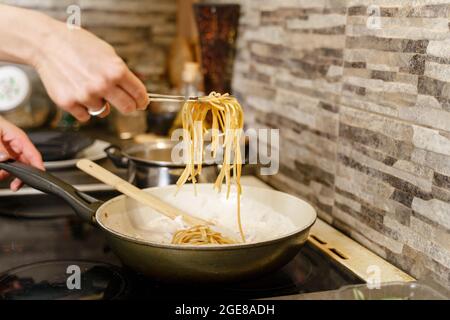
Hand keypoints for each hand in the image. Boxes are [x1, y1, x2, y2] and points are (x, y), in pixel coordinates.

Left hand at [0, 117, 43, 190]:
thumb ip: (0, 147)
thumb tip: (4, 159)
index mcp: (19, 138)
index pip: (34, 154)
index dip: (38, 166)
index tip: (39, 177)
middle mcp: (17, 146)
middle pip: (26, 164)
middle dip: (21, 176)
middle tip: (15, 186)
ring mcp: (10, 151)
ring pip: (15, 168)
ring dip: (8, 174)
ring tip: (1, 175)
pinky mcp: (3, 155)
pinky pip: (6, 167)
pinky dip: (3, 172)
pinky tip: (0, 173)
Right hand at [32, 19, 148, 121]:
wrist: (47, 44)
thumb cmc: (78, 46)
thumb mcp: (108, 53)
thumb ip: (121, 73)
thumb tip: (135, 92)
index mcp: (116, 70)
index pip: (139, 94)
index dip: (143, 101)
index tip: (142, 103)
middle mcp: (103, 84)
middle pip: (128, 108)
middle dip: (128, 106)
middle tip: (123, 102)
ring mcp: (86, 95)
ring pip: (103, 112)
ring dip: (100, 103)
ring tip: (88, 86)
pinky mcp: (69, 103)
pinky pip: (85, 116)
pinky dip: (83, 108)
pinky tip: (77, 92)